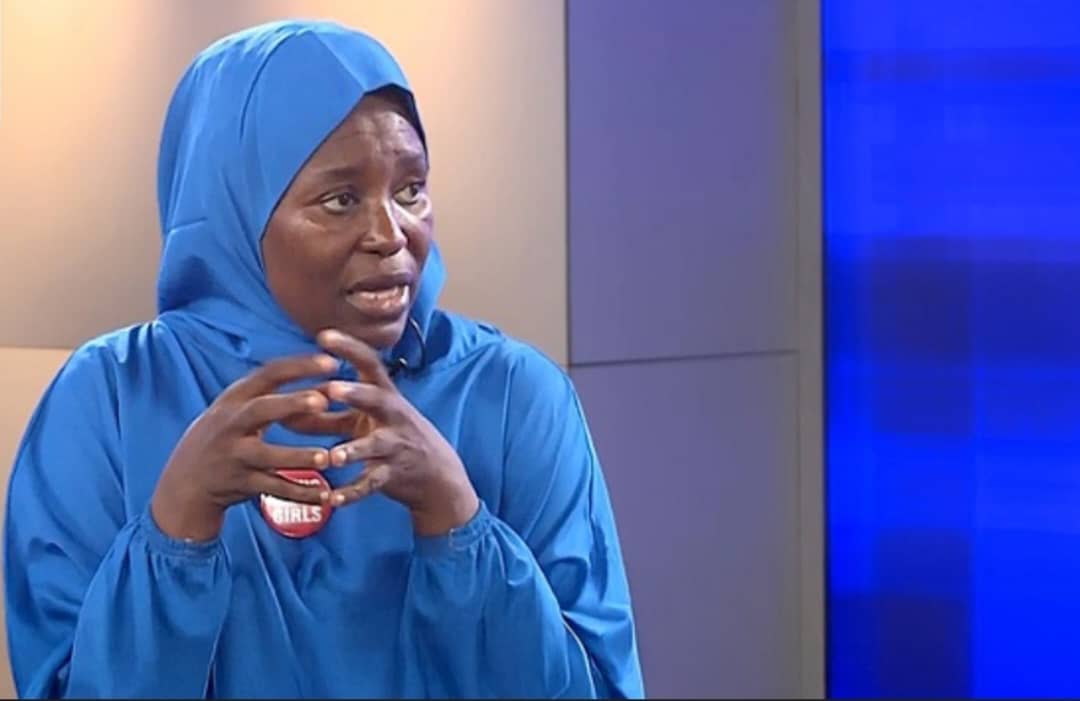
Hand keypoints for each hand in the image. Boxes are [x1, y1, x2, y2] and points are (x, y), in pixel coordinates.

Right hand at [151, 354, 338, 541]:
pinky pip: (274, 488)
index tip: (332, 361)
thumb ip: (283, 400)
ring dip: (298, 456)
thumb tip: (334, 385)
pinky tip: (326, 495)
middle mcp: (231, 424)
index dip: (299, 367)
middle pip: (260, 410)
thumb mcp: (243, 412)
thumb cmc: (226, 436)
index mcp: (235, 399)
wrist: (184, 482)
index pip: (268, 374)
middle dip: (291, 404)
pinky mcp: (240, 484)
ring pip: (268, 456)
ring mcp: (234, 456)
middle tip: (322, 401)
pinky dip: (300, 492)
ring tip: (327, 457)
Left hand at [313, 329, 479, 536]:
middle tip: (331, 390)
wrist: (436, 475)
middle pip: (378, 400)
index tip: (324, 335)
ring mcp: (396, 445)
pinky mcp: (394, 474)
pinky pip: (371, 484)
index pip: (370, 364)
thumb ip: (327, 417)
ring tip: (332, 457)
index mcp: (385, 395)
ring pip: (375, 446)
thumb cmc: (392, 439)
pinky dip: (351, 493)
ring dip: (352, 450)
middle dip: (356, 394)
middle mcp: (394, 416)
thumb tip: (285, 410)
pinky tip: (332, 500)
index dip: (349, 349)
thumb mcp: (364, 422)